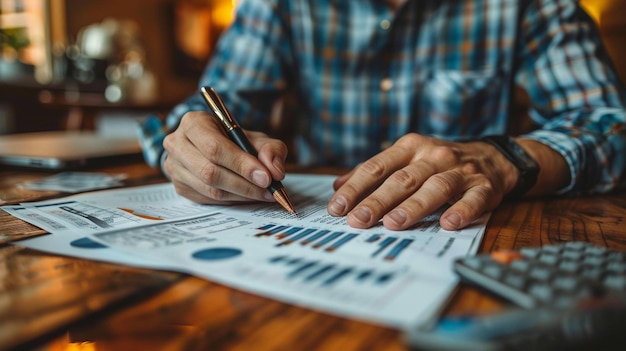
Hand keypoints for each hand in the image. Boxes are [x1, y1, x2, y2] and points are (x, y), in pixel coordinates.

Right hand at [162, 111, 288, 204]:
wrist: (215, 148)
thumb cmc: (235, 140)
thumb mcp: (256, 138)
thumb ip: (271, 149)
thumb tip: (275, 171)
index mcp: (193, 123)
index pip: (215, 148)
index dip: (241, 164)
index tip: (266, 177)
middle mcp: (177, 144)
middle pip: (210, 172)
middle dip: (244, 184)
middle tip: (269, 190)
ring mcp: (175, 167)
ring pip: (210, 189)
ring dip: (241, 195)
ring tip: (264, 194)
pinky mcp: (180, 187)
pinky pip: (208, 199)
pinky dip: (233, 200)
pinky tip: (248, 196)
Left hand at [327, 133, 520, 230]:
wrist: (492, 157)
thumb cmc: (438, 162)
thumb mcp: (406, 158)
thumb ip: (374, 171)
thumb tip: (337, 185)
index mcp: (410, 147)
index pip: (377, 167)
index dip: (356, 188)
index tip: (337, 207)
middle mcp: (433, 156)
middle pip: (402, 179)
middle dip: (377, 200)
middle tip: (358, 219)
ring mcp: (459, 171)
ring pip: (434, 188)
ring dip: (413, 206)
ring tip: (393, 223)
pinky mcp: (483, 187)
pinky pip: (472, 199)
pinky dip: (462, 211)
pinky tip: (449, 223)